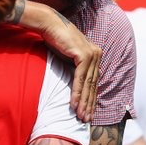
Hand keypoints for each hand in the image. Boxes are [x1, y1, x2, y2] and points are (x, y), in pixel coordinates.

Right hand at [27, 1, 101, 121]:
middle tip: (86, 120)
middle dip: (89, 104)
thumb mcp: (68, 57)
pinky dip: (77, 92)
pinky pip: (80, 78)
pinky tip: (75, 104)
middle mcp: (96, 54)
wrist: (49, 24)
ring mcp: (92, 54)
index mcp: (95, 54)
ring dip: (84, 102)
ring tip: (81, 116)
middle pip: (93, 84)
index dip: (91, 98)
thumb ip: (75, 69)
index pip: (94, 81)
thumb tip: (77, 85)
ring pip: (88, 84)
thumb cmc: (55, 40)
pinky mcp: (83, 55)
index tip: (88, 112)